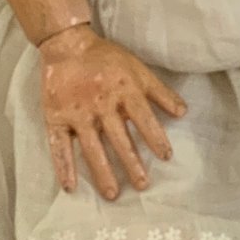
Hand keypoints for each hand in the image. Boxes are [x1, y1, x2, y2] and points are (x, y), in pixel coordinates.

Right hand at [38, 25, 187, 199]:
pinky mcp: (55, 117)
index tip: (166, 157)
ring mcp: (77, 112)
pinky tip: (70, 187)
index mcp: (123, 90)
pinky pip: (59, 145)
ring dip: (102, 171)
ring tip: (112, 193)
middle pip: (118, 138)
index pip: (143, 118)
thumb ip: (160, 92)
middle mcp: (101, 104)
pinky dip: (63, 166)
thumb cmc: (106, 58)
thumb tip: (183, 112)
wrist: (67, 45)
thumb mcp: (138, 69)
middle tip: (142, 185)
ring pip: (91, 147)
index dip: (155, 138)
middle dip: (131, 163)